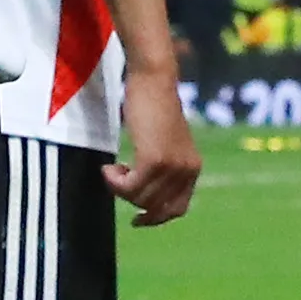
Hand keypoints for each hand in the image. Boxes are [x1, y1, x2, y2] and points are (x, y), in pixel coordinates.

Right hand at [102, 71, 201, 226]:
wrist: (154, 80)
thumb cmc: (154, 105)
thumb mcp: (164, 141)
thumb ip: (162, 165)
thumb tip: (142, 195)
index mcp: (192, 168)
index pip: (178, 209)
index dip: (155, 218)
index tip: (136, 219)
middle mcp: (186, 171)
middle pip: (153, 207)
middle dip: (130, 198)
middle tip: (115, 177)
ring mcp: (171, 167)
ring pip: (138, 198)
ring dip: (119, 188)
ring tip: (111, 168)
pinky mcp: (153, 160)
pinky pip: (129, 187)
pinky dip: (114, 182)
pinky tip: (108, 168)